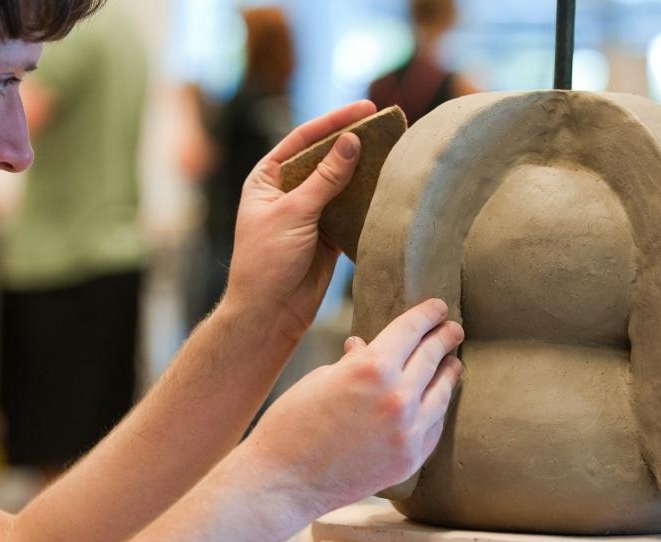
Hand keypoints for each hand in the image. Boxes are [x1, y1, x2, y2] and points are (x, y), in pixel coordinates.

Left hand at [224, 100, 376, 335]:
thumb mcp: (294, 213)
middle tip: (386, 126)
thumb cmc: (266, 261)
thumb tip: (350, 142)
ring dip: (364, 170)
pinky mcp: (328, 234)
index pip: (303, 140)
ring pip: (341, 184)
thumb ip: (325, 178)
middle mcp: (288, 192)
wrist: (270, 312)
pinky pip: (351, 210)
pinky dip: (368, 200)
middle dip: (353, 142)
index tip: (364, 109)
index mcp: (267, 179)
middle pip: (325, 158)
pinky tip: (388, 187)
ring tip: (394, 152)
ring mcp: (309, 213)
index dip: (333, 123)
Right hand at [244, 299, 464, 515]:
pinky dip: (436, 409)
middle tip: (453, 329)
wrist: (283, 483)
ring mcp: (409, 431)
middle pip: (432, 357)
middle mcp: (398, 396)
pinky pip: (433, 426)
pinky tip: (437, 401)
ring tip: (453, 363)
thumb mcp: (319, 379)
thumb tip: (363, 347)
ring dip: (449, 373)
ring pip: (441, 393)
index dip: (427, 314)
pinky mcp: (410, 459)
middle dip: (445, 338)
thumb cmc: (291, 425)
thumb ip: (351, 362)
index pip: (410, 330)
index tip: (438, 308)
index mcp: (372, 367)